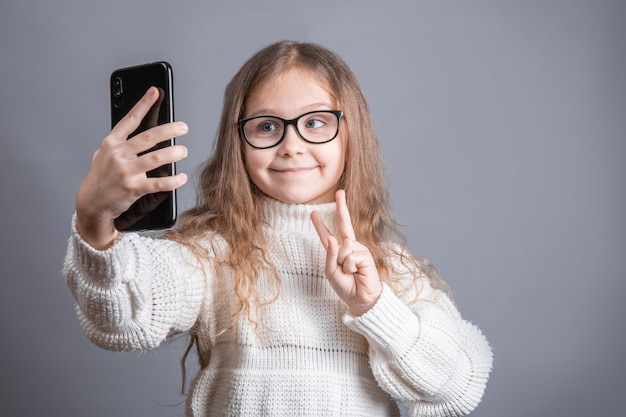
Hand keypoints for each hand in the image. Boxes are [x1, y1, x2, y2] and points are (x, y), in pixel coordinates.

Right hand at [76, 87, 188, 248]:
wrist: (91, 204)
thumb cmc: (100, 178)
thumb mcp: (102, 155)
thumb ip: (116, 143)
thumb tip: (131, 128)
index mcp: (112, 143)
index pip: (130, 119)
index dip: (144, 104)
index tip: (156, 91)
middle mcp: (118, 154)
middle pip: (148, 137)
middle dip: (169, 130)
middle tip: (183, 127)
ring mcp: (125, 171)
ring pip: (156, 158)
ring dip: (174, 154)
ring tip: (184, 150)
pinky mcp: (133, 188)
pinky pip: (158, 183)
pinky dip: (173, 180)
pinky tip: (182, 177)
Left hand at [311, 190, 382, 315]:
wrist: (360, 299)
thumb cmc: (345, 286)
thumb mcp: (330, 271)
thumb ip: (330, 255)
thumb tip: (333, 238)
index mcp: (337, 251)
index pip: (328, 235)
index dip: (320, 224)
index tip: (314, 213)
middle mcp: (349, 247)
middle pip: (344, 223)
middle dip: (342, 207)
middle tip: (340, 192)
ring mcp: (358, 249)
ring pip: (343, 246)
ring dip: (343, 262)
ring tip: (350, 272)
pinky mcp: (366, 255)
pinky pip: (350, 256)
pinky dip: (350, 266)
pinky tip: (357, 272)